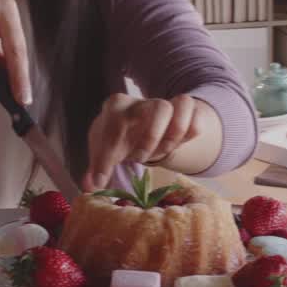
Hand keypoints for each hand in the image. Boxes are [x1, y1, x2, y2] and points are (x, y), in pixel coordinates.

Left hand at [84, 94, 205, 190]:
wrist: (135, 124)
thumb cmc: (118, 139)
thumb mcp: (102, 151)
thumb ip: (97, 168)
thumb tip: (90, 185)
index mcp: (117, 107)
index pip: (115, 126)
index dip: (108, 156)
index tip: (102, 178)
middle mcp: (142, 101)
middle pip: (160, 107)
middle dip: (152, 139)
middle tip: (139, 159)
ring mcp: (166, 104)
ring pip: (183, 105)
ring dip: (174, 135)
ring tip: (162, 152)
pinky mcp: (185, 112)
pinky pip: (197, 115)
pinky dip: (192, 132)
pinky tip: (178, 146)